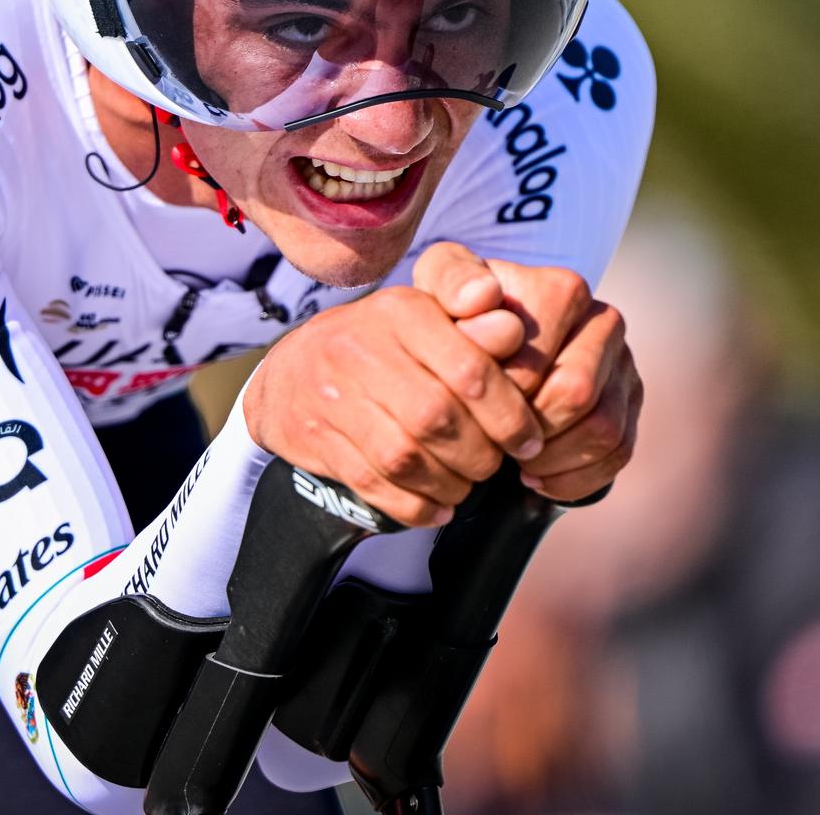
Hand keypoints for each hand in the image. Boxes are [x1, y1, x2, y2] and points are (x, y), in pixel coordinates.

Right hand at [242, 281, 545, 528]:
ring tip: (464, 486)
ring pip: (404, 456)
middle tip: (494, 465)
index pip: (471, 370)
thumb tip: (512, 330)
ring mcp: (331, 395)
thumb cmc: (379, 345)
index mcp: (401, 312)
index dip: (510, 415)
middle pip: (437, 418)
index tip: (529, 440)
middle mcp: (360, 348)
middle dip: (479, 454)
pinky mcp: (313, 437)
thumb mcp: (425, 317)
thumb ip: (474, 323)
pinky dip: (413, 506)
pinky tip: (436, 508)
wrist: (290, 372)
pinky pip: (372, 483)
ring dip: (447, 483)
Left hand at [412, 244, 642, 503]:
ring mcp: (623, 364)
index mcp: (562, 290)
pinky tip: (535, 477)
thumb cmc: (458, 315)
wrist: (486, 343)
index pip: (540, 355)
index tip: (468, 406)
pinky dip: (573, 477)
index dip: (500, 393)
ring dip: (552, 458)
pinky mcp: (631, 402)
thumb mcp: (440, 290)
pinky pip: (617, 454)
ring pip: (604, 430)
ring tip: (513, 462)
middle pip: (576, 394)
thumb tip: (483, 298)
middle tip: (491, 443)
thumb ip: (452, 284)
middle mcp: (603, 321)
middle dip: (527, 429)